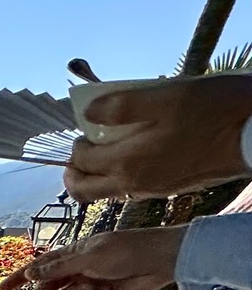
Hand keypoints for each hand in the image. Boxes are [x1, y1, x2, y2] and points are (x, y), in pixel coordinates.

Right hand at [0, 226, 187, 289]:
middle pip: (48, 288)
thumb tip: (30, 275)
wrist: (160, 262)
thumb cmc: (127, 250)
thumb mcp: (88, 257)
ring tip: (94, 287)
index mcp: (71, 253)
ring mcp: (88, 284)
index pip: (38, 267)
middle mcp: (77, 269)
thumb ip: (58, 268)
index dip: (18, 278)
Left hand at [66, 75, 251, 199]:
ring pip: (106, 194)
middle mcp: (133, 183)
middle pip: (84, 191)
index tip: (83, 130)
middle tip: (79, 152)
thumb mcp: (167, 96)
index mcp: (127, 162)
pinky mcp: (165, 190)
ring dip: (94, 177)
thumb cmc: (215, 110)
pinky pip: (128, 191)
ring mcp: (150, 190)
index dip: (76, 146)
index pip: (82, 162)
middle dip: (73, 172)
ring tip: (101, 153)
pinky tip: (131, 157)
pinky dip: (117, 178)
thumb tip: (89, 113)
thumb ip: (122, 106)